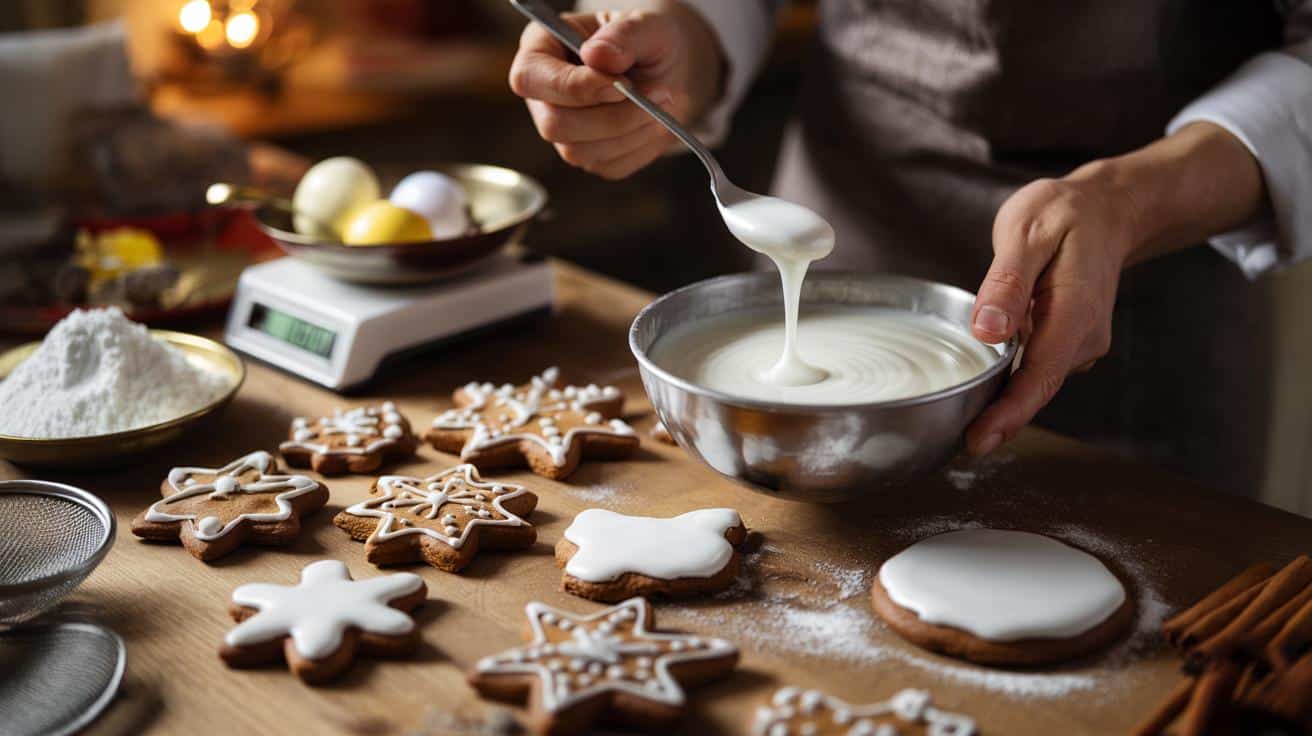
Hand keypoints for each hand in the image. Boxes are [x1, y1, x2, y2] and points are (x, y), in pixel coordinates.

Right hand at [508, 3, 721, 179]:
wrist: (666, 68)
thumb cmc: (646, 40)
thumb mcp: (644, 25)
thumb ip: (622, 35)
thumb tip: (598, 56)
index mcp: (539, 52)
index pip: (530, 79)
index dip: (575, 87)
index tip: (624, 83)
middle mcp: (543, 97)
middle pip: (555, 125)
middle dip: (612, 116)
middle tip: (658, 93)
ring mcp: (563, 132)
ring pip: (580, 152)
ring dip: (631, 131)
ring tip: (664, 101)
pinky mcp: (589, 157)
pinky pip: (609, 166)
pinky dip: (641, 146)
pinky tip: (656, 121)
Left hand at [964, 173, 1135, 454]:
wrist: (1108, 210)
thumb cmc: (1065, 215)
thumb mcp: (1028, 232)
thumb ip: (1007, 282)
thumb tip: (987, 331)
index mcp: (1074, 310)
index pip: (1040, 375)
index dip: (1009, 413)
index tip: (978, 441)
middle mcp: (1083, 336)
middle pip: (1037, 388)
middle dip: (1000, 420)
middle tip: (959, 445)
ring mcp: (1079, 342)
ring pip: (1036, 382)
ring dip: (1003, 405)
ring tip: (964, 427)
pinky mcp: (1067, 342)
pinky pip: (1036, 369)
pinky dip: (1011, 383)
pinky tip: (983, 393)